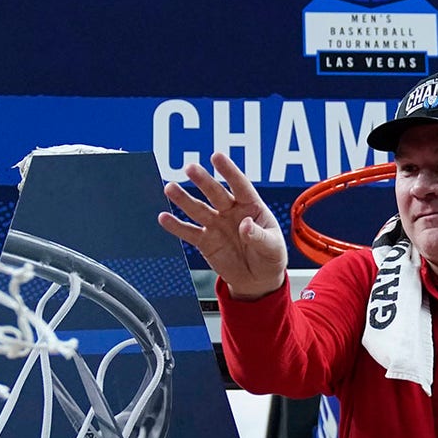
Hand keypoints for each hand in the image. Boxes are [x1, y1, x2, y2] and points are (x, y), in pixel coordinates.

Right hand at [158, 152, 287, 299]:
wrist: (257, 280)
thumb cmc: (270, 258)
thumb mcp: (273, 248)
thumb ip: (259, 237)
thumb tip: (245, 225)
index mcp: (251, 207)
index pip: (240, 185)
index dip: (229, 171)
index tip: (216, 156)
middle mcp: (231, 211)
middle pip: (215, 193)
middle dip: (203, 181)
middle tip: (190, 168)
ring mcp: (216, 225)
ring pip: (198, 209)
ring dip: (183, 199)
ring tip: (169, 188)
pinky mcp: (205, 241)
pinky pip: (189, 232)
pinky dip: (176, 226)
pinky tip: (164, 217)